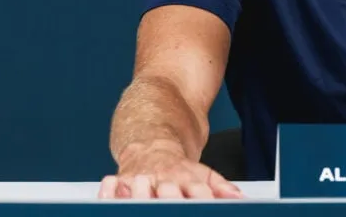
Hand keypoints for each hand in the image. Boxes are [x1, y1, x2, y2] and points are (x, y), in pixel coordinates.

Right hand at [98, 142, 243, 199]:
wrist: (151, 142)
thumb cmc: (177, 166)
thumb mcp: (202, 173)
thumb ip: (219, 186)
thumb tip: (237, 197)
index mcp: (185, 178)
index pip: (196, 190)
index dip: (200, 197)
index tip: (205, 202)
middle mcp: (162, 180)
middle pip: (168, 194)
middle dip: (172, 198)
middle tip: (174, 201)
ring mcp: (140, 181)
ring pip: (139, 192)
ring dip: (142, 195)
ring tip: (144, 195)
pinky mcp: (119, 182)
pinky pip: (109, 189)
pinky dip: (110, 192)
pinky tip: (114, 195)